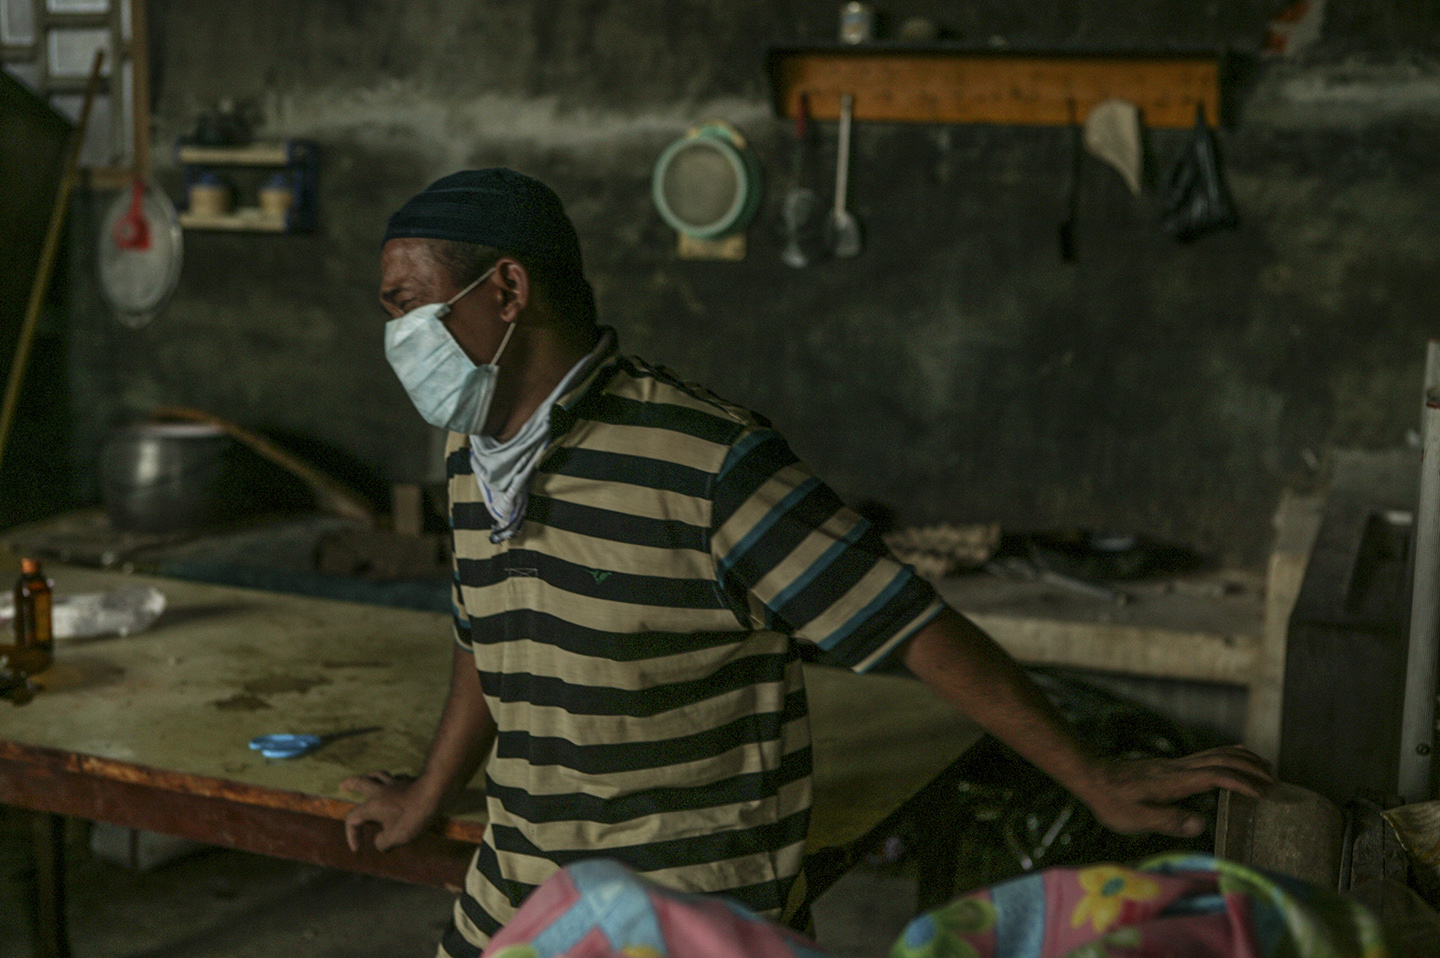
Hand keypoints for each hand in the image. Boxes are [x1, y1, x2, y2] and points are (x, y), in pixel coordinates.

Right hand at [341, 771, 436, 851]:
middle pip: (360, 783)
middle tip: (342, 784)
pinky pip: (397, 777)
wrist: (434, 794)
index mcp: (372, 806)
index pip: (352, 819)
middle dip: (350, 784)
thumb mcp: (395, 837)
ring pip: (378, 775)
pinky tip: (396, 781)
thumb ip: (383, 843)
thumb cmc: (412, 816)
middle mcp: (380, 791)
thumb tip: (380, 843)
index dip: (351, 835)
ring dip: (369, 776)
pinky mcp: (409, 781)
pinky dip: (393, 780)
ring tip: (367, 777)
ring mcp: (395, 784)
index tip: (358, 849)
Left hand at [1074, 745, 1274, 837]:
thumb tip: (1201, 824)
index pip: (1216, 776)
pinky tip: (1233, 762)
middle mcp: (1178, 768)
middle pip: (1222, 759)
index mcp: (1174, 781)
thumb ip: (1168, 820)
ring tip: (1267, 768)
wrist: (1092, 776)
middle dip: (1252, 767)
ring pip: (1216, 753)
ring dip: (1243, 759)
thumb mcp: (1135, 818)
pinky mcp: (1171, 766)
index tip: (1263, 794)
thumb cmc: (1111, 801)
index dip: (1241, 783)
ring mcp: (1175, 764)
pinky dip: (1228, 757)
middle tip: (1276, 781)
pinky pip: (1207, 756)